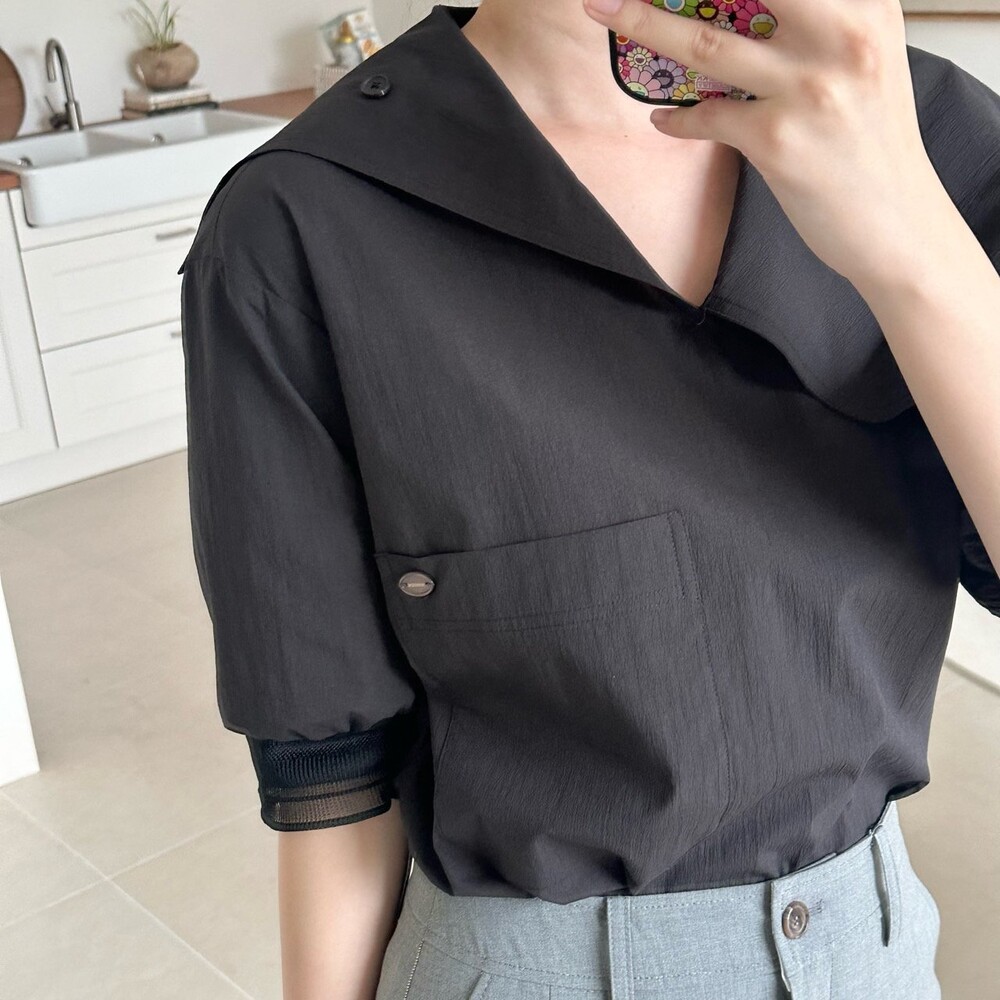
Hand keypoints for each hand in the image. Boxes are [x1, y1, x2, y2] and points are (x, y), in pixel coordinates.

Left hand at [581, 0, 949, 290]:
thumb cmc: (873, 145)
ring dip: (643, 22)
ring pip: (707, 41)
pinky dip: (677, 119)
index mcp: (866, 6)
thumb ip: (825, 24)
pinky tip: (665, 119)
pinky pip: (707, 118)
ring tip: (601, 10)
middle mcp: (843, 35)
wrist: (899, 226)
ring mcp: (809, 89)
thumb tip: (749, 7)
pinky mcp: (779, 141)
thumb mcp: (868, 62)